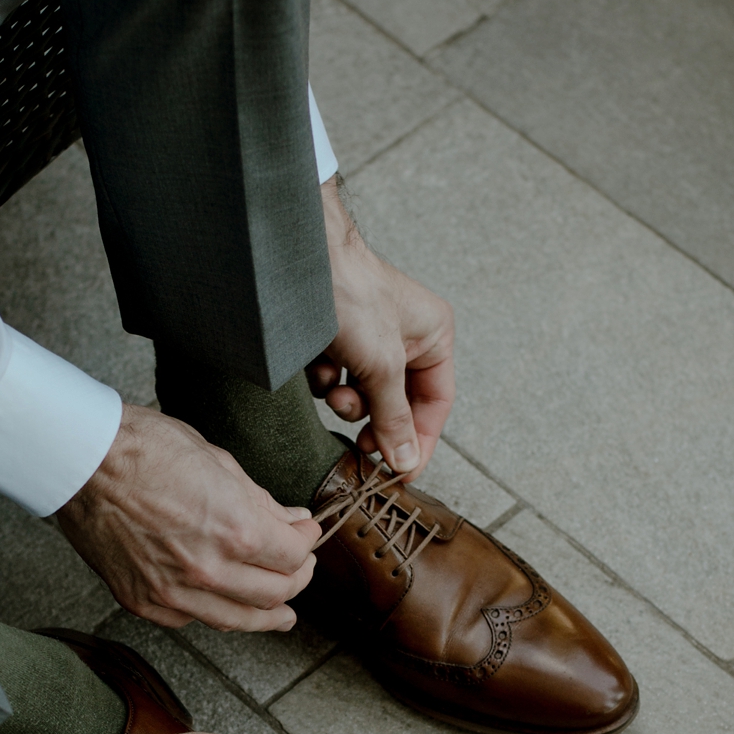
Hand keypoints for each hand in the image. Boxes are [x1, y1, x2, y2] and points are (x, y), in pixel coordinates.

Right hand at [57, 403, 319, 631]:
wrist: (80, 460)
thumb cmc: (143, 447)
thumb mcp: (217, 461)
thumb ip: (258, 500)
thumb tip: (289, 519)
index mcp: (236, 530)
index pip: (294, 557)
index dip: (307, 544)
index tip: (305, 533)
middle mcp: (209, 569)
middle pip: (275, 594)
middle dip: (296, 580)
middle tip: (300, 568)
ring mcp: (173, 590)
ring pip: (237, 620)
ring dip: (268, 616)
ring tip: (282, 613)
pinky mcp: (142, 599)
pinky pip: (191, 619)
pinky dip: (214, 613)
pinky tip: (225, 605)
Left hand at [308, 178, 454, 478]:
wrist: (298, 260)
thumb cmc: (350, 295)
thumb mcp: (381, 367)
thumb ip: (394, 418)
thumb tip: (406, 461)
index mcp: (433, 336)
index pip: (435, 403)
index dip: (419, 441)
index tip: (400, 473)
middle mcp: (405, 336)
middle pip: (397, 402)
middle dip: (375, 420)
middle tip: (361, 446)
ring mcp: (369, 337)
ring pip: (363, 394)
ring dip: (347, 401)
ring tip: (334, 392)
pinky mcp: (336, 338)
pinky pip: (336, 378)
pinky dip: (326, 380)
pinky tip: (317, 365)